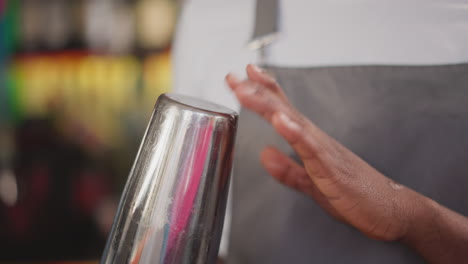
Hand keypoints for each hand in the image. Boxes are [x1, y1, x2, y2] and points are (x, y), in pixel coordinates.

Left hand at [225, 64, 428, 241]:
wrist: (391, 210)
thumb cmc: (354, 194)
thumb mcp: (312, 183)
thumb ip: (288, 170)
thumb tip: (265, 154)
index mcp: (309, 143)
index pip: (282, 111)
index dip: (262, 93)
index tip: (242, 77)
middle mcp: (316, 140)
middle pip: (282, 109)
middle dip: (257, 91)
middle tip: (234, 76)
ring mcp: (324, 151)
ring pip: (292, 121)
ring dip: (269, 104)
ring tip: (248, 89)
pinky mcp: (332, 168)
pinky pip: (311, 148)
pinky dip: (295, 132)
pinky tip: (281, 120)